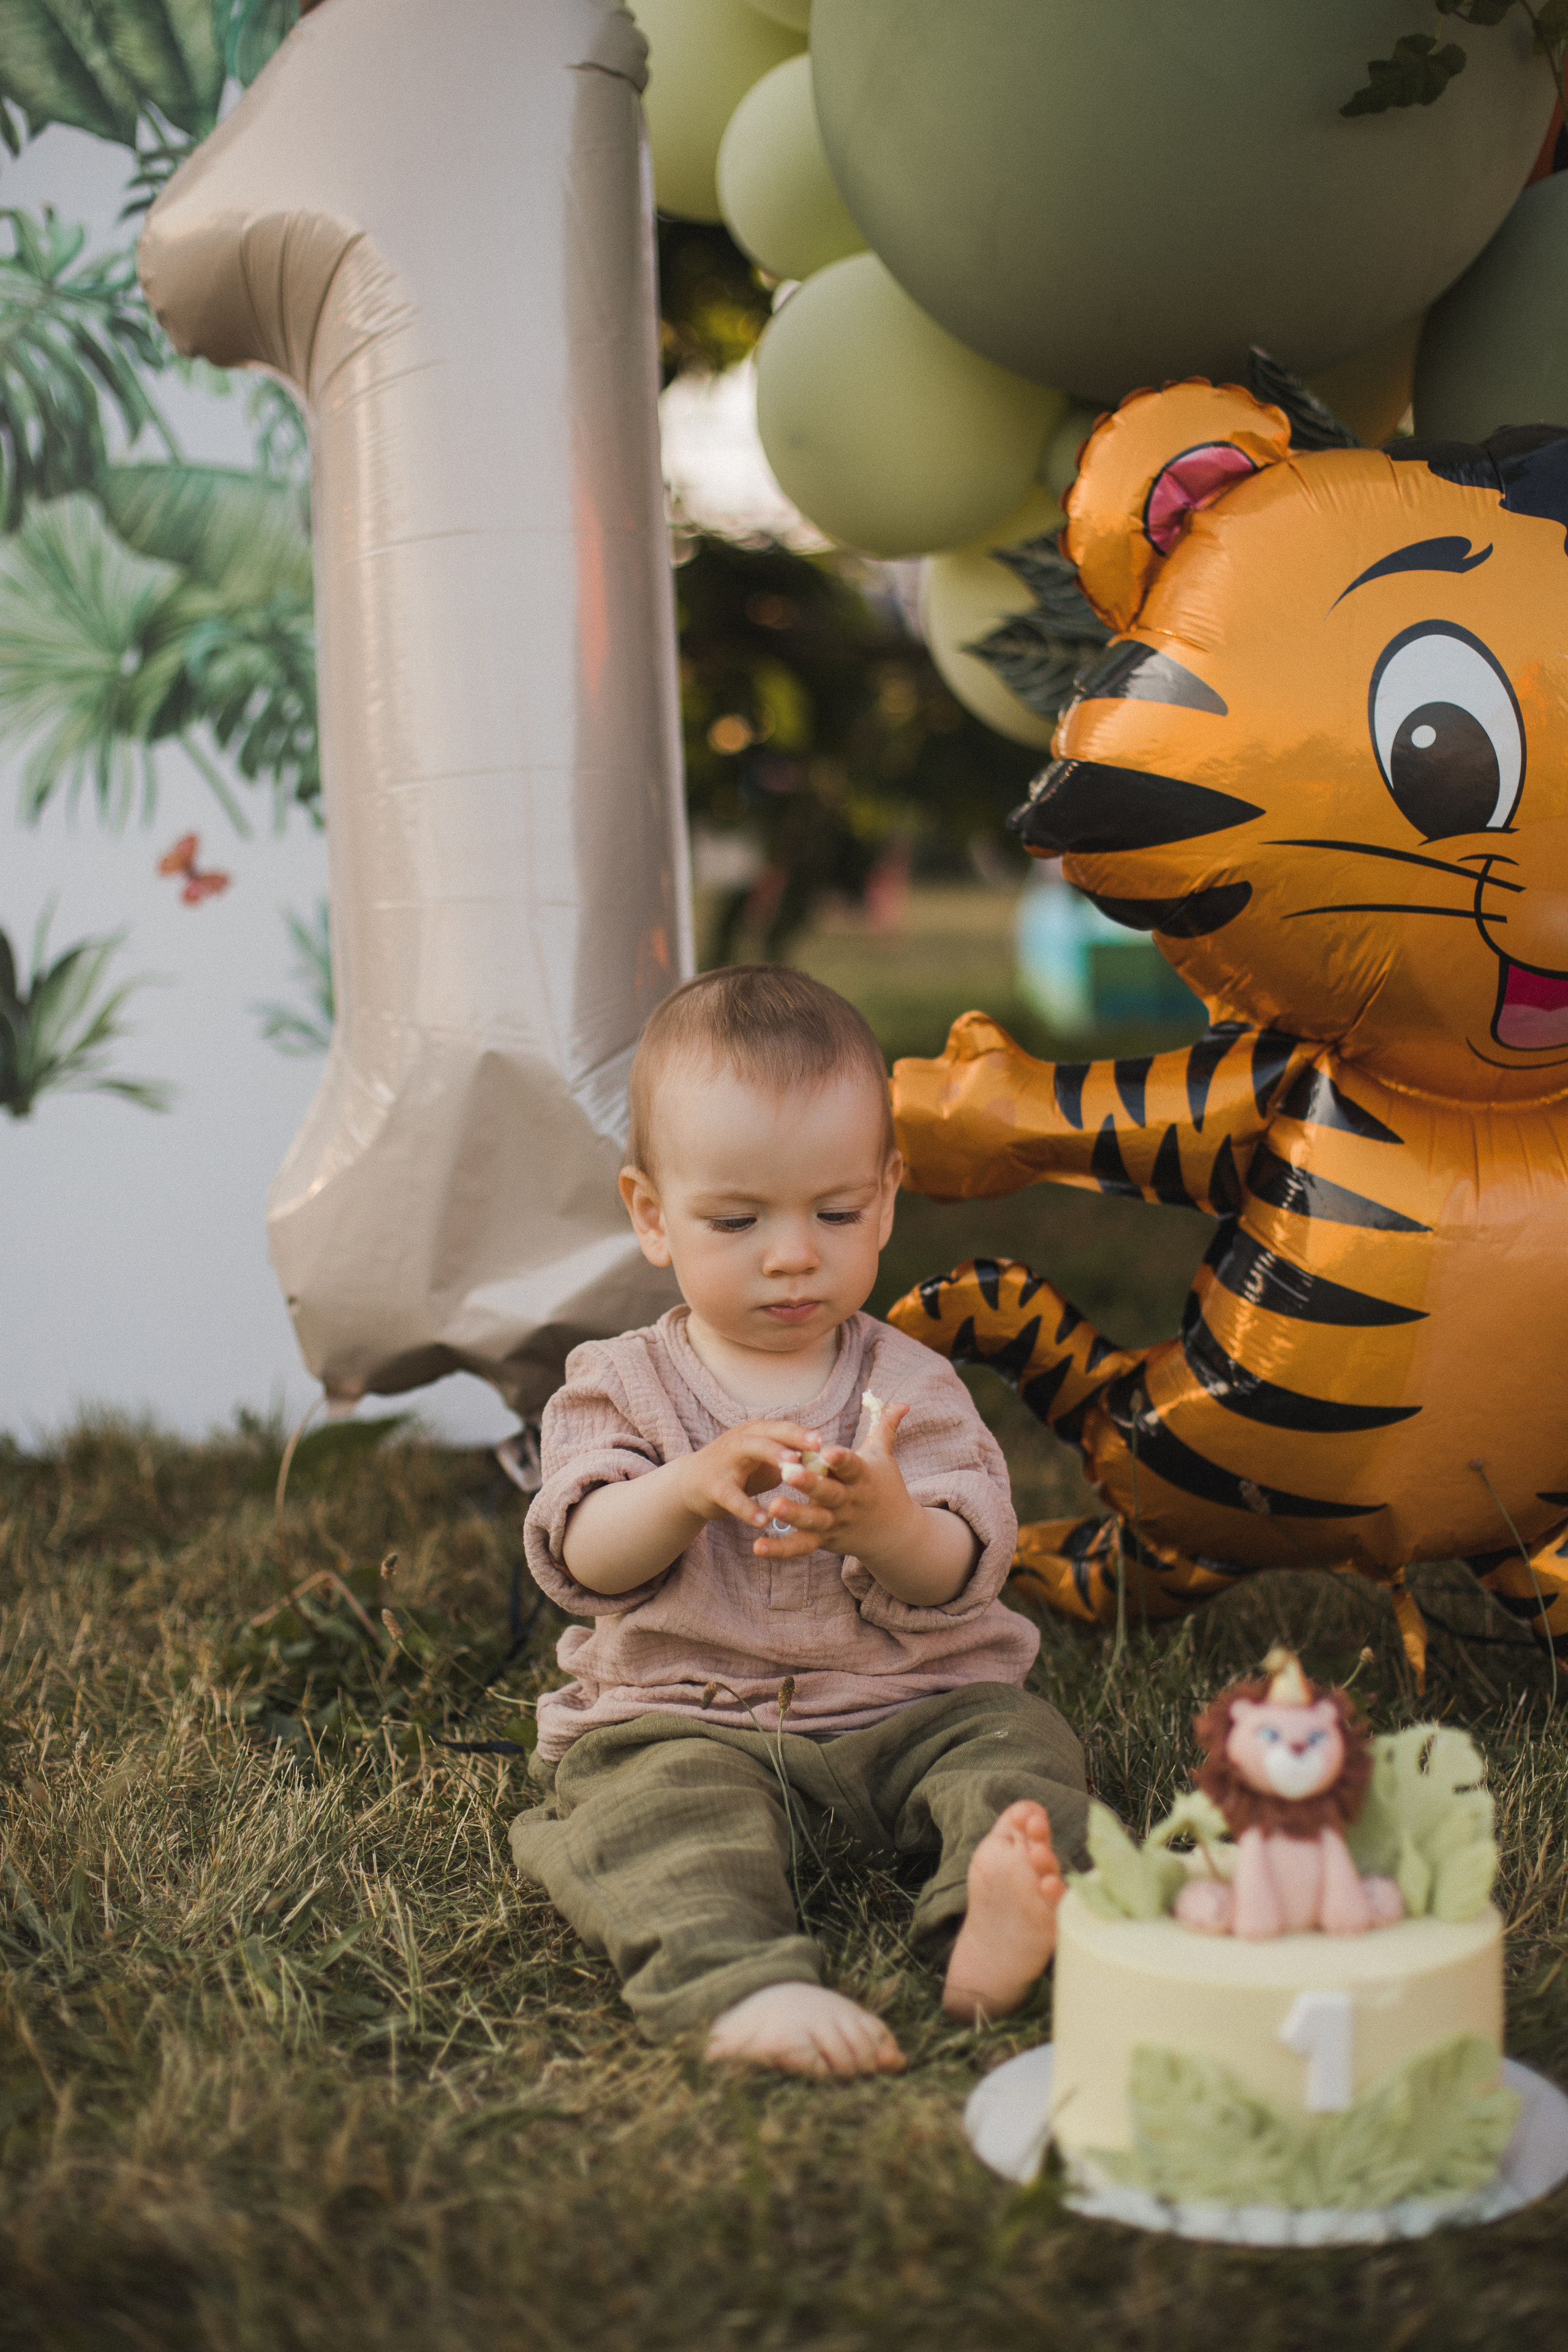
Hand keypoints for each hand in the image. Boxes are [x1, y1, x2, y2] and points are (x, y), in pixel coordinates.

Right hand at [676, 1420, 828, 1532]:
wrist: (691, 1484)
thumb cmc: (738, 1470)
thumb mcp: (764, 1461)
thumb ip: (791, 1458)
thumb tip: (827, 1462)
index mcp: (755, 1433)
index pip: (782, 1428)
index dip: (802, 1433)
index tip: (824, 1440)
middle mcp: (740, 1440)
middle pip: (767, 1433)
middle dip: (791, 1438)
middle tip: (815, 1447)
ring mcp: (725, 1461)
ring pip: (748, 1452)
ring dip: (771, 1457)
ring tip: (791, 1470)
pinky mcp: (713, 1486)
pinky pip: (732, 1497)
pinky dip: (748, 1509)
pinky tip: (764, 1522)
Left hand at [753, 1404, 915, 1564]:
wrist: (895, 1535)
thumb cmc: (884, 1486)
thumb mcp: (884, 1457)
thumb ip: (885, 1427)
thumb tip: (902, 1402)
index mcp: (861, 1478)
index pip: (851, 1466)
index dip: (840, 1459)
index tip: (827, 1451)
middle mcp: (848, 1502)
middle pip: (829, 1494)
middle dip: (809, 1484)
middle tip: (788, 1472)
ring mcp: (835, 1523)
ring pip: (813, 1521)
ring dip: (793, 1515)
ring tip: (772, 1506)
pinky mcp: (823, 1541)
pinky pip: (800, 1546)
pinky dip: (780, 1550)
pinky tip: (758, 1547)